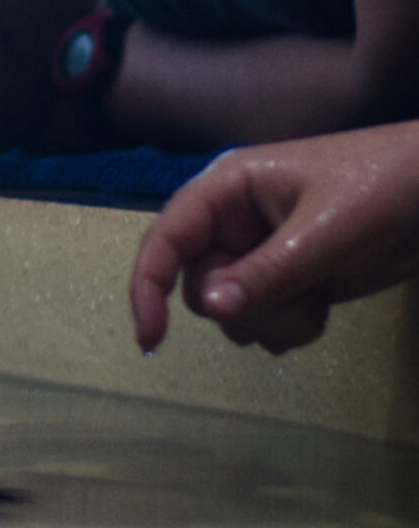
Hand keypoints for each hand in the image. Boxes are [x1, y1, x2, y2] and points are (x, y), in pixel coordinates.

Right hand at [129, 121, 418, 354]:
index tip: (151, 339)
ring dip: (271, 319)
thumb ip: (268, 272)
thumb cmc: (380, 189)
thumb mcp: (325, 232)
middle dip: (243, 305)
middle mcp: (231, 220)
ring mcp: (259, 251)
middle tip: (296, 297)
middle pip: (199, 283)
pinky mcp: (288, 278)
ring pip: (232, 309)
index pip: (166, 237)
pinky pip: (264, 319)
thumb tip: (211, 310)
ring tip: (316, 301)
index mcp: (225, 189)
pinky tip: (322, 307)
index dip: (148, 285)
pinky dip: (289, 326)